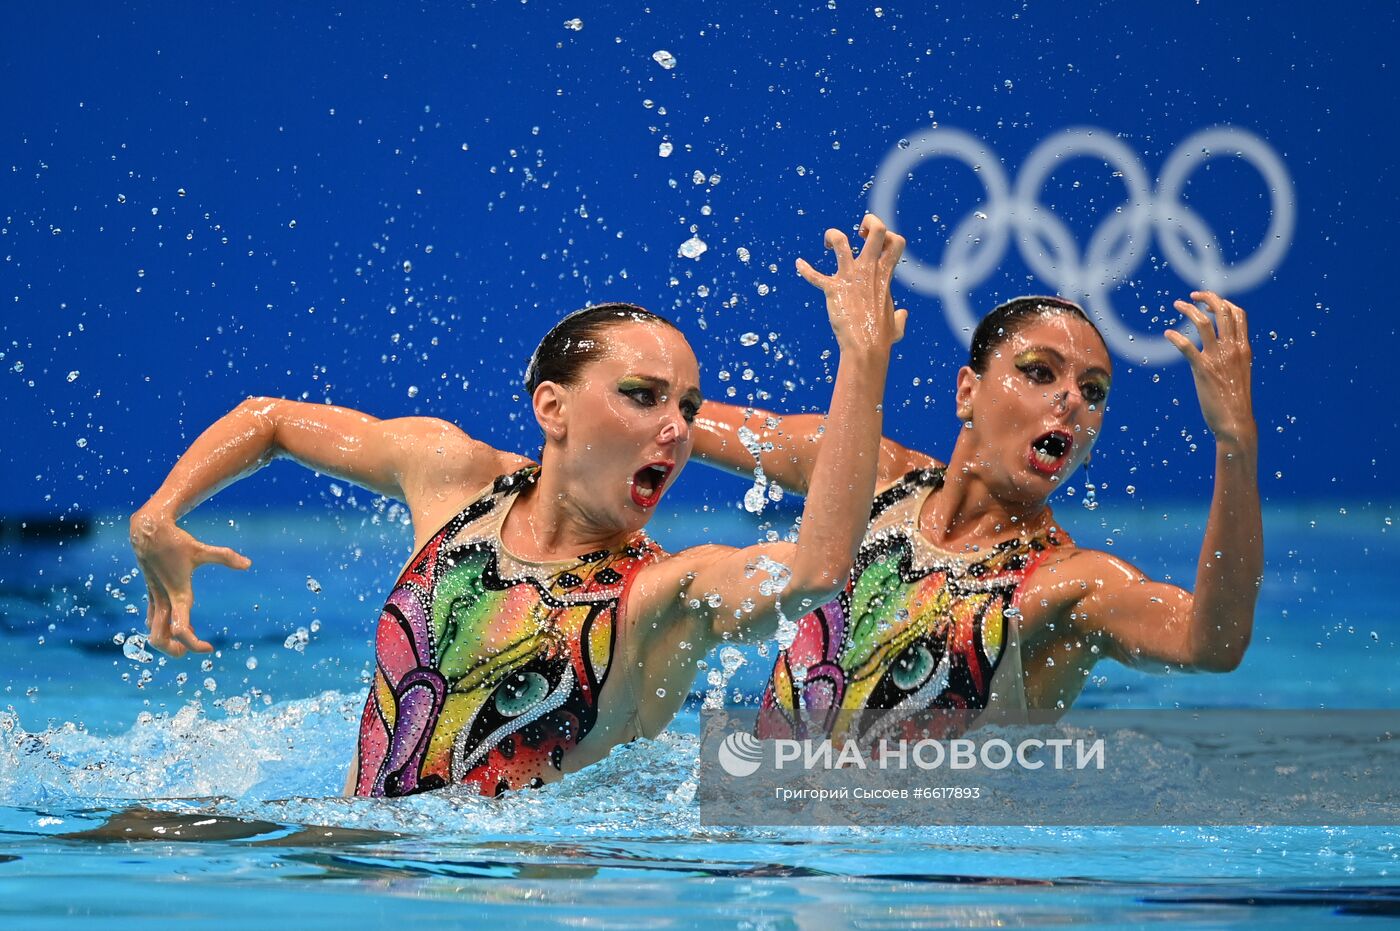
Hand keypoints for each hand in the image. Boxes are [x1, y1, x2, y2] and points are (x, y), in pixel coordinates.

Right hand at [128, 510, 250, 656]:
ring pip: (152, 630)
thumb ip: (225, 557)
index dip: (193, 644)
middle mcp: (164, 599)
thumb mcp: (201, 550)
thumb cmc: (175, 541)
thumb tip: (248, 564)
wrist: (147, 531)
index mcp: (177, 594)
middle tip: (190, 650)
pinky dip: (162, 627)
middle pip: (158, 638)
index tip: (210, 647)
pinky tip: (178, 622)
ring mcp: (155, 597)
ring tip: (188, 639)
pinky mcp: (152, 593)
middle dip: (172, 650)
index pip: (180, 630)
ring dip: (166, 641)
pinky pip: (152, 618)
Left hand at [796, 213, 908, 354]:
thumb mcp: (896, 325)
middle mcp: (869, 270)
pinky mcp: (833, 289)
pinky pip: (814, 275)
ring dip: (833, 236)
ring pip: (840, 241)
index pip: (896, 241)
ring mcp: (850, 277)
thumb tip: (902, 315)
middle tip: (860, 232)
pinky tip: (799, 264)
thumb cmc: (881, 338)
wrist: (865, 347)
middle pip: (877, 230)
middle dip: (870, 221)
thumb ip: (900, 317)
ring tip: (828, 242)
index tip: (880, 245)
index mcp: (885, 275)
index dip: (889, 236)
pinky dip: (805, 269)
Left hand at [1165, 291, 1256, 446]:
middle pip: (1222, 312)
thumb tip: (1225, 347)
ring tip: (1177, 304)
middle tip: (1192, 295)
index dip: (1224, 302)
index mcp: (1244, 348)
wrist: (1236, 422)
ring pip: (1204, 323)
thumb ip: (1234, 356)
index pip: (1239, 315)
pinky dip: (1175, 337)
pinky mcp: (1203, 369)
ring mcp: (1218, 358)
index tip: (1210, 301)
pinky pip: (1187, 346)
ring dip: (1189, 310)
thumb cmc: (1235, 400)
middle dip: (1207, 298)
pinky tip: (1167, 334)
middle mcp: (1233, 349)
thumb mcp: (1241, 372)